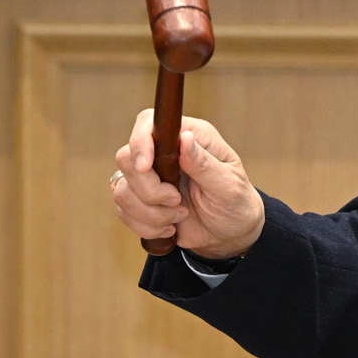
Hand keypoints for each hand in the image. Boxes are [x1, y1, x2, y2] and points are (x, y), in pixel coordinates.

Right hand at [111, 111, 265, 260]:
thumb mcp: (229, 186)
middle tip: (177, 200)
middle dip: (149, 189)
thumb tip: (184, 137)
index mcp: (190, 137)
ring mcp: (149, 176)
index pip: (148, 123)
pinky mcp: (139, 200)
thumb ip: (205, 164)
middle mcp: (164, 153)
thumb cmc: (236, 204)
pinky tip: (171, 227)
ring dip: (151, 212)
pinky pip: (123, 211)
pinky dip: (147, 225)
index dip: (140, 142)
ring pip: (122, 189)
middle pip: (126, 159)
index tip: (146, 167)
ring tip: (180, 215)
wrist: (229, 235)